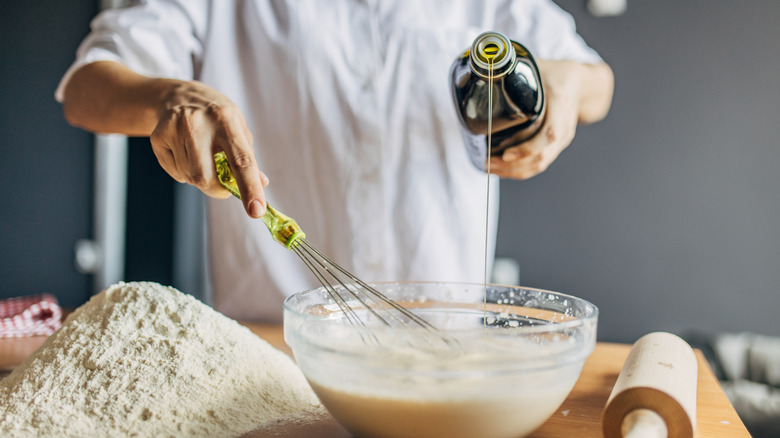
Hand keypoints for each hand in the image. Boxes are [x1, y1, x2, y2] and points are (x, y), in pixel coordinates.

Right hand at [151, 81, 268, 216]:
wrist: (179, 95)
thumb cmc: (217, 117)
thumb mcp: (238, 128)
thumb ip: (248, 158)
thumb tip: (261, 184)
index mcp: (227, 120)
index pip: (241, 160)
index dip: (250, 187)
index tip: (256, 211)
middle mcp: (198, 123)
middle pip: (205, 177)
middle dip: (215, 189)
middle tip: (221, 185)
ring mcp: (175, 128)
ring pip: (189, 177)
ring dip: (199, 177)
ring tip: (200, 156)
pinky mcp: (158, 136)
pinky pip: (174, 173)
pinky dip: (183, 172)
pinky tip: (184, 152)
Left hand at [488, 60, 612, 179]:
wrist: (582, 85)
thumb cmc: (558, 75)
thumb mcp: (539, 67)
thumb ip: (515, 70)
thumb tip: (484, 71)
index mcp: (561, 104)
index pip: (549, 134)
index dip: (527, 148)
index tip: (506, 154)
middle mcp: (565, 127)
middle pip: (541, 156)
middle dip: (511, 165)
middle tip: (486, 162)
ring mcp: (562, 140)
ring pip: (539, 163)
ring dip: (512, 171)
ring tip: (488, 167)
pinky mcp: (556, 147)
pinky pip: (539, 163)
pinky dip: (519, 170)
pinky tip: (501, 169)